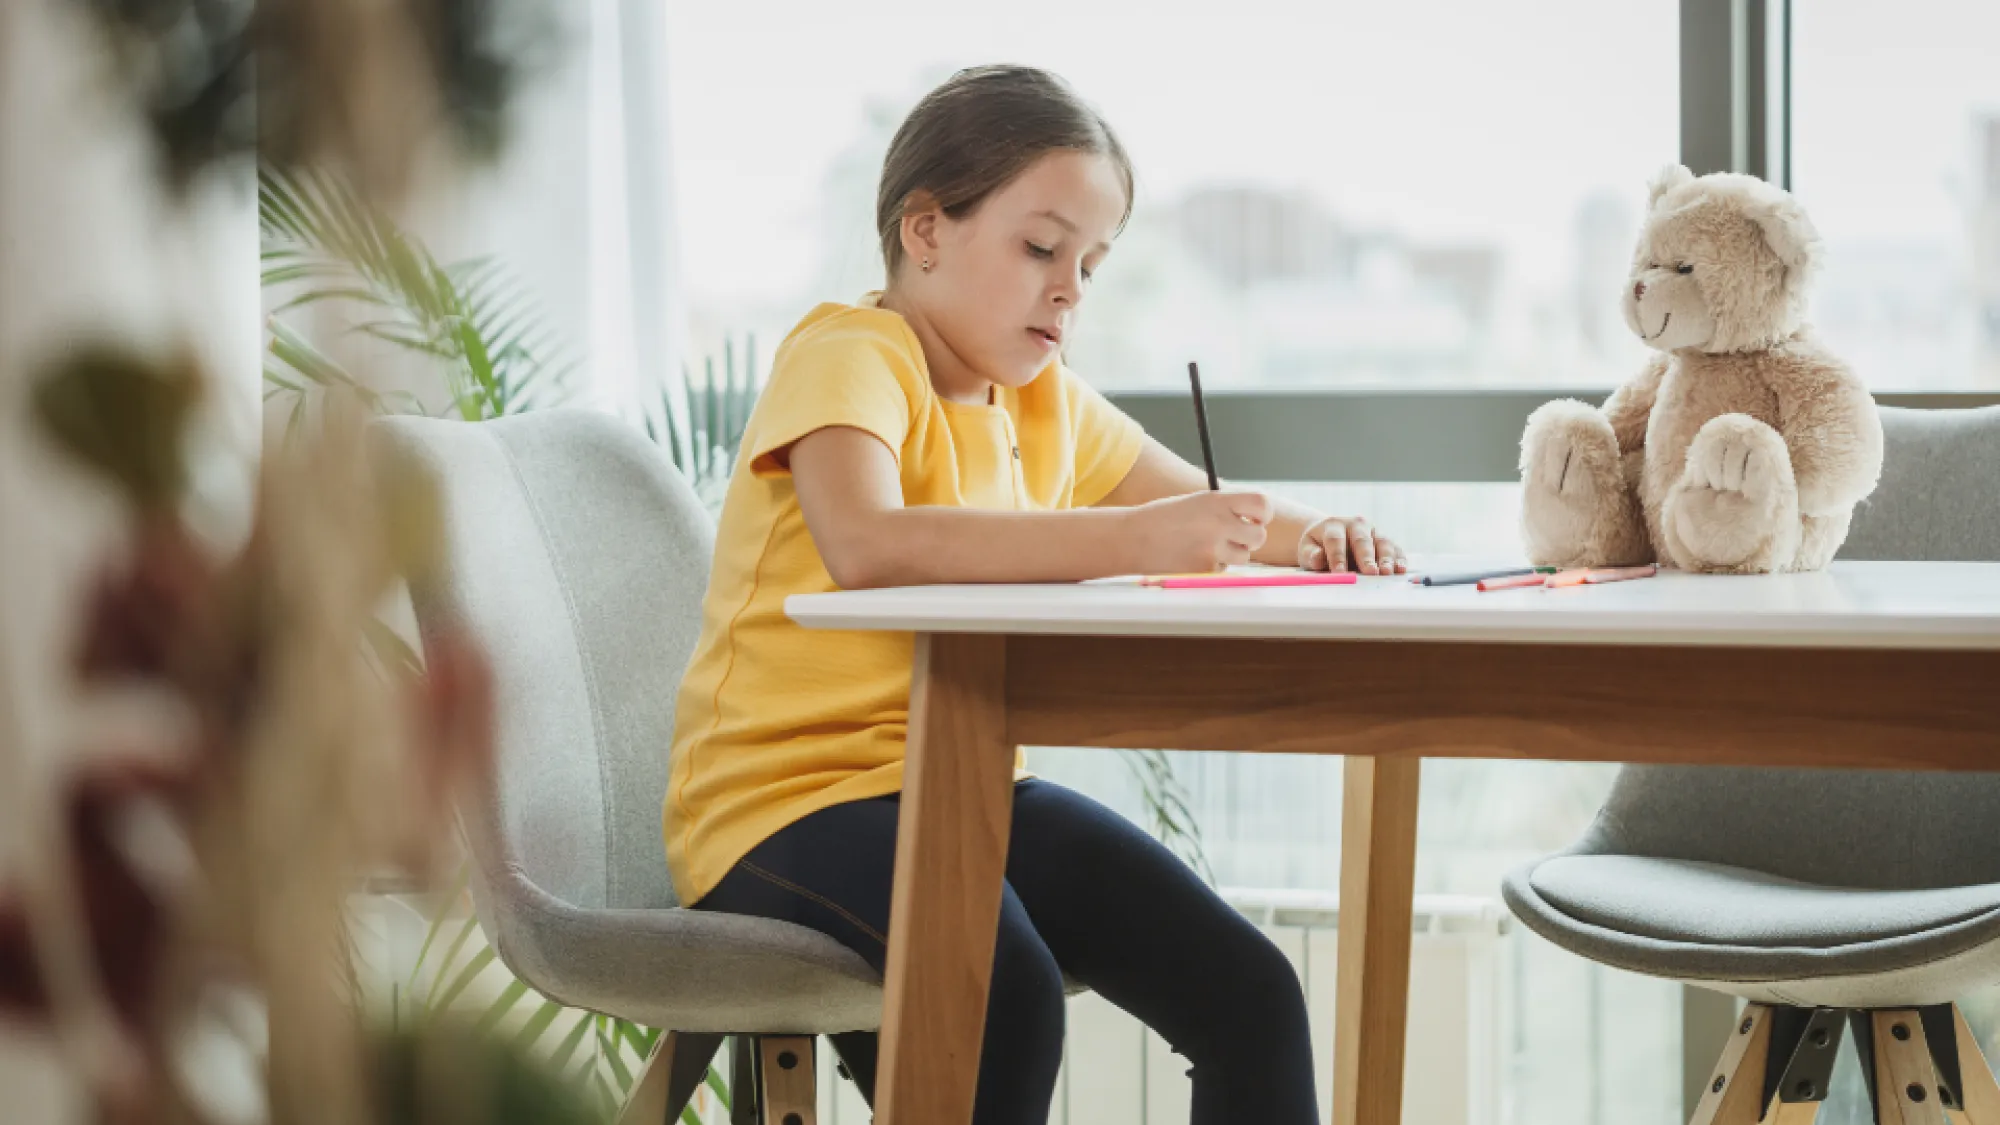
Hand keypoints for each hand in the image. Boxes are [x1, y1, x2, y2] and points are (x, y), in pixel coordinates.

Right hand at [1124, 490, 1272, 573]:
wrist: (1132, 538)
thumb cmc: (1163, 519)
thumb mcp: (1196, 502)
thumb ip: (1225, 508)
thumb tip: (1254, 521)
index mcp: (1217, 500)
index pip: (1262, 504)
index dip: (1263, 514)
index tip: (1255, 518)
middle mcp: (1219, 523)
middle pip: (1259, 536)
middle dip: (1250, 538)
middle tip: (1235, 537)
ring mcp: (1213, 549)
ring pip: (1243, 557)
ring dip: (1231, 554)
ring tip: (1205, 546)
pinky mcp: (1205, 570)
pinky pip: (1223, 570)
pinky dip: (1212, 567)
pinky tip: (1191, 557)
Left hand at [1299, 516, 1406, 575]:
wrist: (1330, 535)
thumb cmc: (1318, 545)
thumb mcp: (1308, 548)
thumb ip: (1311, 554)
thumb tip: (1318, 558)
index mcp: (1334, 525)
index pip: (1335, 540)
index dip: (1337, 557)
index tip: (1340, 572)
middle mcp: (1356, 525)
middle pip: (1362, 540)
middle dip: (1366, 557)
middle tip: (1370, 572)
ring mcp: (1372, 531)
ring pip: (1381, 542)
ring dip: (1386, 558)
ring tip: (1387, 572)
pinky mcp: (1384, 540)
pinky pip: (1394, 548)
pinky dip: (1398, 558)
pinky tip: (1400, 569)